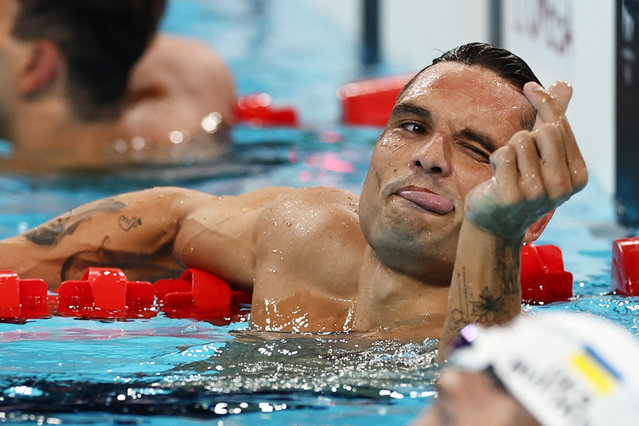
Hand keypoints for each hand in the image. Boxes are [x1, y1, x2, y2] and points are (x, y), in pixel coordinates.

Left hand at [465, 81, 587, 240]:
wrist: (496, 224)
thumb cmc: (520, 184)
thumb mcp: (543, 155)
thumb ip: (554, 122)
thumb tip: (564, 84)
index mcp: (578, 176)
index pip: (561, 126)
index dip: (545, 102)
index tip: (530, 86)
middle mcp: (562, 186)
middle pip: (544, 131)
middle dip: (525, 135)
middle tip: (518, 158)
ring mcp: (537, 193)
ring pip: (520, 141)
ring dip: (508, 150)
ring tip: (508, 172)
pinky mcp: (512, 195)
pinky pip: (502, 154)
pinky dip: (495, 160)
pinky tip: (496, 178)